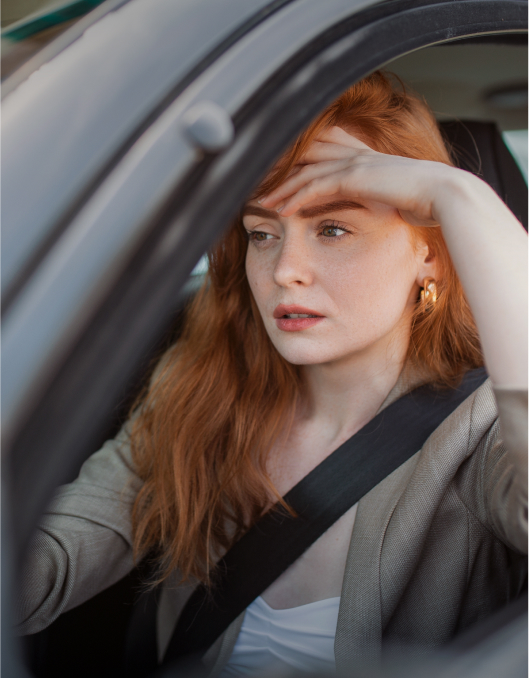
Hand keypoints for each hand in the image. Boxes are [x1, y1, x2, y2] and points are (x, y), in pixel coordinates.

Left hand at [260, 126, 458, 227]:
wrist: (445, 196)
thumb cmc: (426, 201)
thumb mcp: (396, 196)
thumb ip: (379, 198)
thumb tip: (376, 210)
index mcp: (364, 158)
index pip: (321, 155)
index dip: (297, 166)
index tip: (276, 180)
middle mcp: (356, 155)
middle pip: (306, 158)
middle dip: (280, 172)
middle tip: (256, 186)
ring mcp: (355, 163)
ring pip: (306, 172)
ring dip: (282, 187)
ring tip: (261, 201)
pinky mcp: (355, 177)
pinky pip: (317, 186)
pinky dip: (296, 197)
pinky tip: (281, 209)